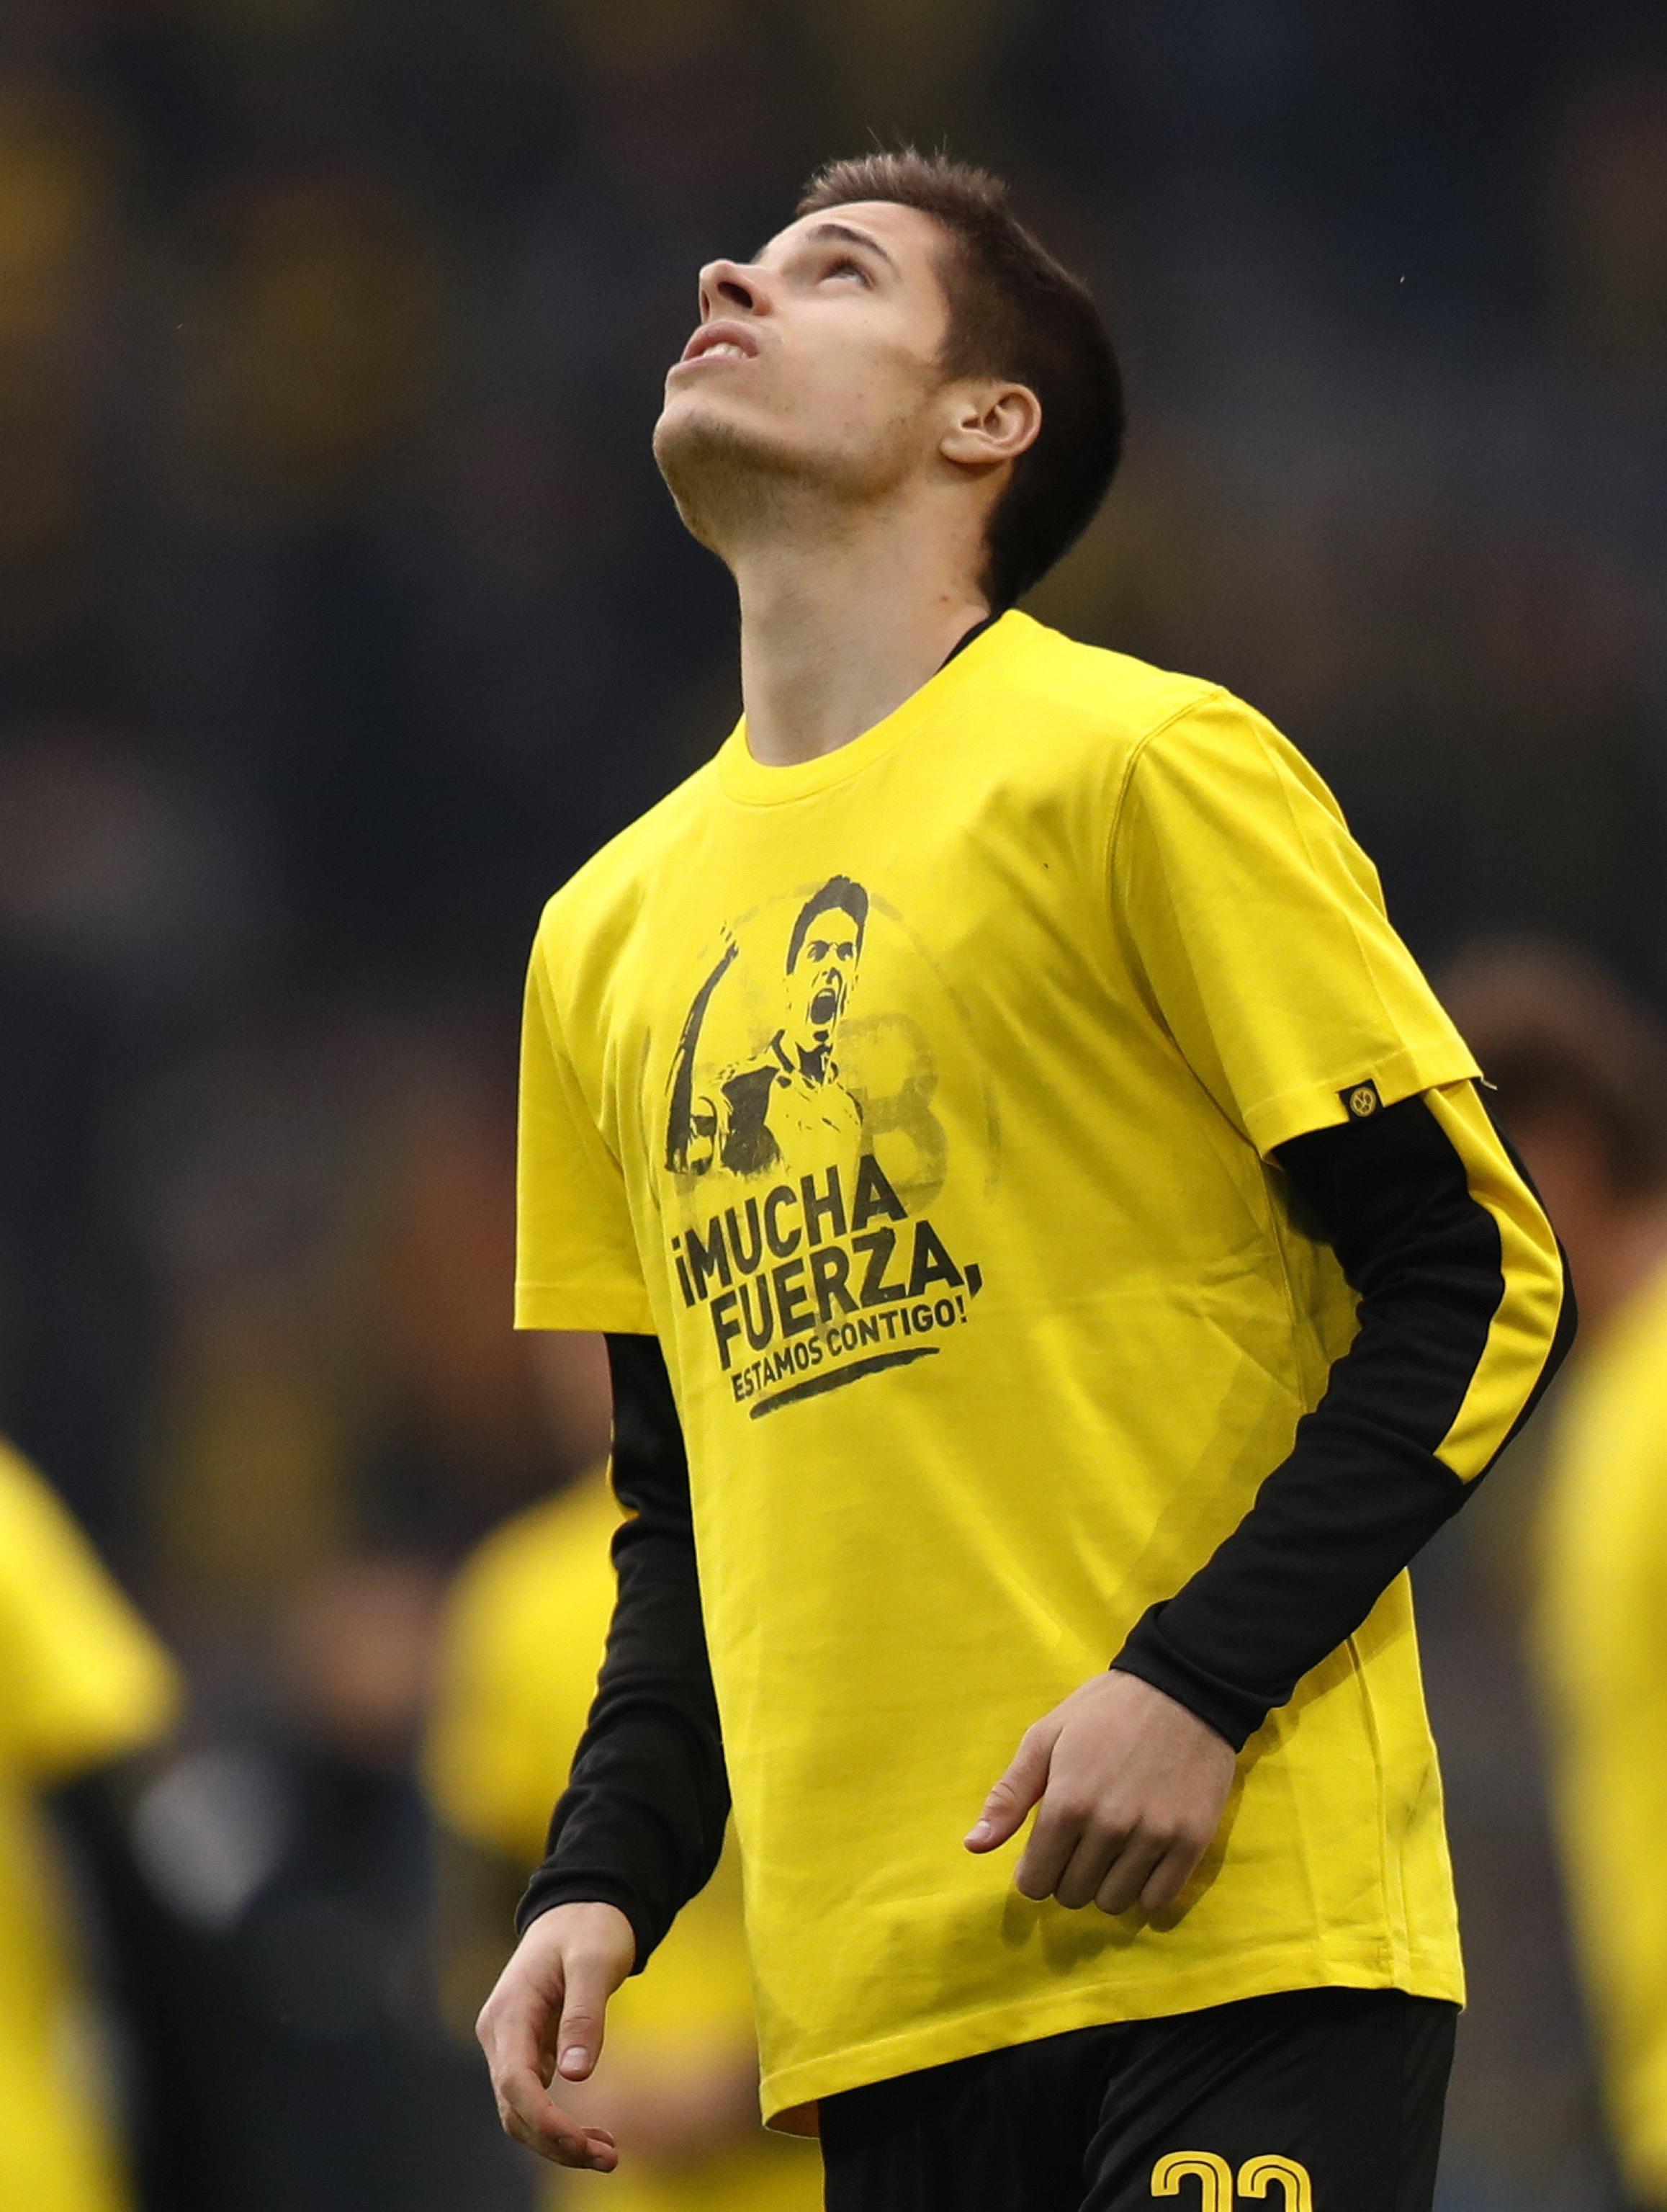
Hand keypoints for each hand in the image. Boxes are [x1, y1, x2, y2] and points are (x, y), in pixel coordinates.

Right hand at [477, 1901, 635, 2169]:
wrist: (580, 1908)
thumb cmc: (589, 1928)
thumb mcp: (595, 1962)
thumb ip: (585, 2015)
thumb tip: (576, 2075)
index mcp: (509, 2011)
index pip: (515, 2083)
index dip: (545, 2121)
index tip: (582, 2145)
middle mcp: (499, 2033)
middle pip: (515, 2109)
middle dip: (556, 2142)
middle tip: (608, 2159)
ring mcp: (509, 2045)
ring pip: (521, 2113)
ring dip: (558, 2142)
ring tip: (607, 2155)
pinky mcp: (525, 2052)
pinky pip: (534, 2100)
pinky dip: (559, 2126)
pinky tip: (594, 2137)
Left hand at [965, 1671, 1236, 1914]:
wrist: (1183, 1688)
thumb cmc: (1104, 1711)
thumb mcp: (1045, 1739)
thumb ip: (1009, 1796)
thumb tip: (973, 1846)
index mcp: (1067, 1803)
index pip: (1035, 1882)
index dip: (1035, 1870)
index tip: (1046, 1848)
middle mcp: (1109, 1827)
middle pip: (1072, 1895)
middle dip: (1067, 1874)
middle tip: (1080, 1840)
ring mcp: (1154, 1837)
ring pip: (1112, 1903)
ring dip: (1105, 1884)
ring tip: (1111, 1848)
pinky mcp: (1191, 1842)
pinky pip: (1158, 1901)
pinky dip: (1144, 1889)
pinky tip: (1141, 1858)